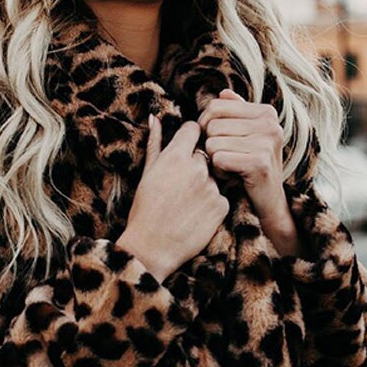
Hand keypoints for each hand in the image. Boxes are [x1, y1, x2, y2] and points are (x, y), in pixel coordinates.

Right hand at [116, 115, 229, 282]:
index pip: (194, 129)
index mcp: (176, 155)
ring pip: (214, 177)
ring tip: (187, 205)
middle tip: (181, 188)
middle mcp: (197, 168)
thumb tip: (155, 117)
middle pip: (206, 154)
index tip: (182, 154)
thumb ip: (155, 143)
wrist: (151, 248)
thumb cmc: (144, 211)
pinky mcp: (222, 206)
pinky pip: (221, 197)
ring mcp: (212, 187)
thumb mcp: (146, 174)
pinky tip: (196, 216)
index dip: (188, 139)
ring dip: (205, 186)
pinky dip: (212, 205)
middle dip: (197, 164)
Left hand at [197, 88, 304, 257]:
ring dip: (214, 161)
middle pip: (211, 124)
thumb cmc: (250, 170)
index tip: (215, 143)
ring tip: (231, 169)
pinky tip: (232, 177)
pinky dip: (219, 172)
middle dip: (210, 145)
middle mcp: (269, 123)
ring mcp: (267, 142)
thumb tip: (222, 93)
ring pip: (212, 142)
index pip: (215, 105)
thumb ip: (235, 114)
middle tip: (225, 159)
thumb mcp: (244, 138)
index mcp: (265, 112)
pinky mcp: (260, 162)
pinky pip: (218, 159)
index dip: (205, 126)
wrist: (268, 205)